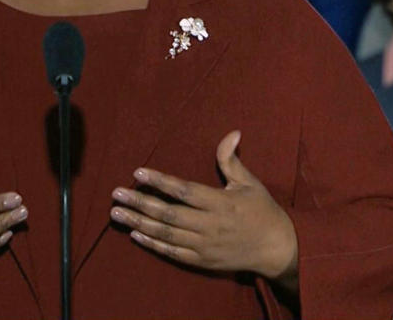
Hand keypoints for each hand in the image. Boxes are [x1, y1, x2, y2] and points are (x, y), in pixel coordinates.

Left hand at [110, 131, 297, 283]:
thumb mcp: (249, 183)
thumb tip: (232, 132)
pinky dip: (153, 243)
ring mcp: (204, 245)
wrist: (277, 249)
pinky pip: (173, 252)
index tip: (138, 172)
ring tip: (116, 213)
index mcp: (220, 202)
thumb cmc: (262, 211)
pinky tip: (135, 234)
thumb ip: (231, 160)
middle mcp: (209, 225)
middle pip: (168, 213)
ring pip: (166, 233)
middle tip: (115, 194)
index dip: (160, 181)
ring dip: (139, 222)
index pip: (183, 190)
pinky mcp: (202, 260)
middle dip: (139, 202)